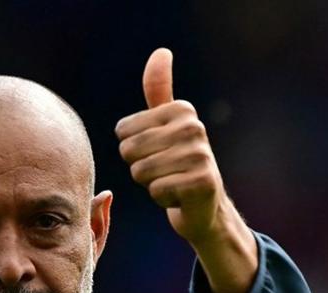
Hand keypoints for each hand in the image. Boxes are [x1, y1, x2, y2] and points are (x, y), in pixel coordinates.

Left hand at [115, 50, 257, 292]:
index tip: (157, 153)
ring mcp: (201, 155)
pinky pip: (157, 190)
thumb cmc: (177, 163)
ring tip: (172, 183)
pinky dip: (163, 200)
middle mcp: (195, 127)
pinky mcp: (203, 182)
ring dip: (151, 184)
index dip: (132, 149)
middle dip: (139, 168)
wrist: (204, 205)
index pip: (123, 131)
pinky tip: (179, 197)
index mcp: (181, 110)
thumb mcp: (166, 124)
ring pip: (141, 172)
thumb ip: (159, 90)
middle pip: (130, 151)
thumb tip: (161, 52)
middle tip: (163, 172)